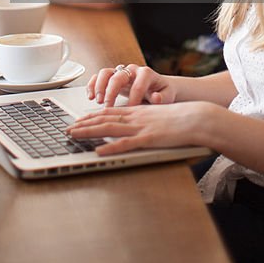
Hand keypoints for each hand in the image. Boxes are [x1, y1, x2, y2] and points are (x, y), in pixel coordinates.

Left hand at [67, 101, 217, 155]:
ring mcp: (141, 127)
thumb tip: (131, 125)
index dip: (91, 116)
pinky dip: (111, 148)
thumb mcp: (157, 115)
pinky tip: (99, 151)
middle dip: (84, 124)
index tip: (78, 120)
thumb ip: (143, 119)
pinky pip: (126, 144)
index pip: (109, 112)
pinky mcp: (148, 139)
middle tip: (68, 129)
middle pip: (104, 118)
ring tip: (74, 135)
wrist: (196, 117)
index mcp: (137, 111)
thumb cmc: (180, 118)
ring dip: (89, 132)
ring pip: (109, 128)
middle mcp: (135, 117)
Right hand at [87, 65, 175, 106]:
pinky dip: (92, 85)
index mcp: (146, 74)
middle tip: (108, 106)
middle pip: (118, 76)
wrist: (159, 87)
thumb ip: (163, 97)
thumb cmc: (162, 93)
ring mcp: (121, 72)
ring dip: (99, 87)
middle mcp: (132, 70)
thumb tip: (156, 98)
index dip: (134, 98)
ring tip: (98, 101)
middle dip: (111, 92)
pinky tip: (90, 96)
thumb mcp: (167, 96)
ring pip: (105, 73)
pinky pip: (98, 77)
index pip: (138, 84)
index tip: (130, 110)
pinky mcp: (113, 77)